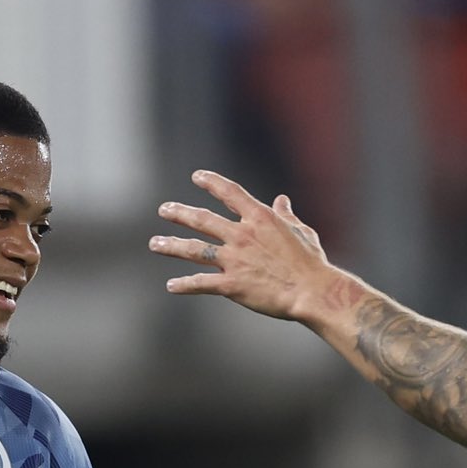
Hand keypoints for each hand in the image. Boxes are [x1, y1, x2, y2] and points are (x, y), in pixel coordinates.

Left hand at [149, 169, 338, 322]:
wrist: (311, 290)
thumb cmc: (309, 262)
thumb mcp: (300, 231)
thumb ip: (286, 215)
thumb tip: (282, 200)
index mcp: (259, 217)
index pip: (230, 193)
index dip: (212, 183)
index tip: (196, 177)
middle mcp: (242, 235)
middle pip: (203, 220)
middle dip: (180, 214)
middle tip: (163, 210)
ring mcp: (235, 260)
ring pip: (195, 250)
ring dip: (173, 247)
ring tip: (155, 244)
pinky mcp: (231, 285)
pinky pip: (201, 284)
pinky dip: (184, 285)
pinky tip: (171, 286)